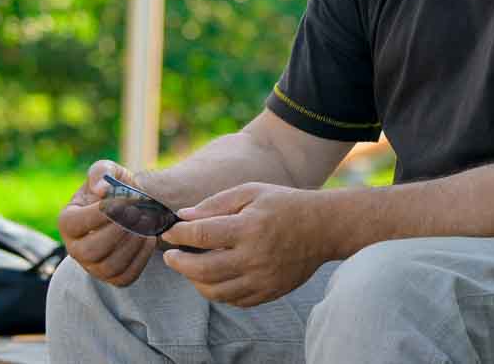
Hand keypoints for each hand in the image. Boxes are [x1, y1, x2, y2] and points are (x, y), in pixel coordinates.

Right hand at [57, 159, 157, 286]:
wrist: (133, 206)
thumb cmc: (115, 188)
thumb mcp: (108, 171)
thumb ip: (101, 172)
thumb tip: (101, 189)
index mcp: (67, 221)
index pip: (75, 223)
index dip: (101, 213)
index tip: (126, 200)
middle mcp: (74, 248)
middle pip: (91, 250)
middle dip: (120, 231)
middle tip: (139, 214)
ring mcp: (92, 266)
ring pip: (109, 266)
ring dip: (133, 244)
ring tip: (146, 225)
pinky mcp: (112, 277)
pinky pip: (126, 276)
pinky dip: (141, 258)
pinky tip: (149, 238)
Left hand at [160, 183, 328, 307]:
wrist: (324, 227)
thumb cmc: (285, 204)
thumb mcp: (252, 192)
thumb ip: (216, 203)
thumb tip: (183, 216)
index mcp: (249, 227)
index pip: (201, 235)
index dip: (179, 234)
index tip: (169, 232)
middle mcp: (254, 256)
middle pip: (201, 270)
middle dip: (178, 263)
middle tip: (170, 256)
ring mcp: (262, 278)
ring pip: (214, 291)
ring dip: (194, 281)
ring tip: (191, 267)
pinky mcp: (269, 292)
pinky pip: (233, 300)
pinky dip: (217, 291)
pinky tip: (215, 277)